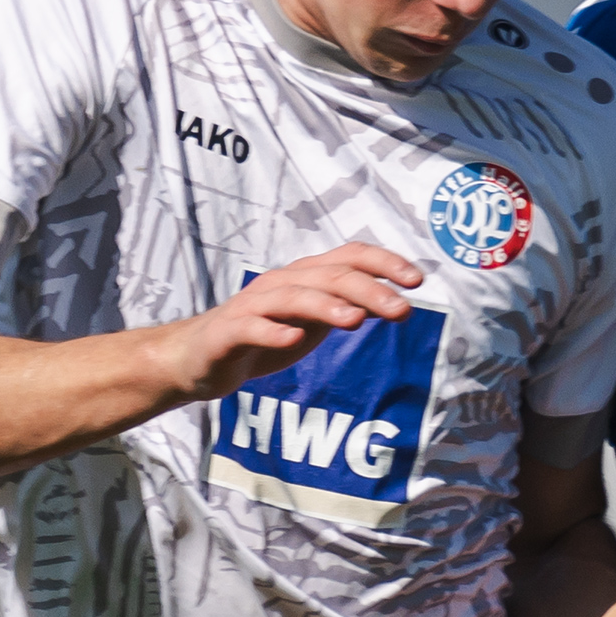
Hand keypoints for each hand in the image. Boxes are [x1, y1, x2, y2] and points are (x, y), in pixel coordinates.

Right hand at [146, 244, 422, 405]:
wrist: (198, 359)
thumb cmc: (261, 336)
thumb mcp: (312, 321)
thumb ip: (346, 308)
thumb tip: (393, 302)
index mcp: (304, 277)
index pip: (349, 257)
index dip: (383, 262)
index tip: (417, 280)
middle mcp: (280, 283)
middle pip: (329, 277)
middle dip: (369, 290)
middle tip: (403, 310)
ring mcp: (252, 306)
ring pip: (293, 297)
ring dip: (326, 306)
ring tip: (355, 320)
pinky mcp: (228, 333)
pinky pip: (251, 328)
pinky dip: (272, 331)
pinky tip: (292, 339)